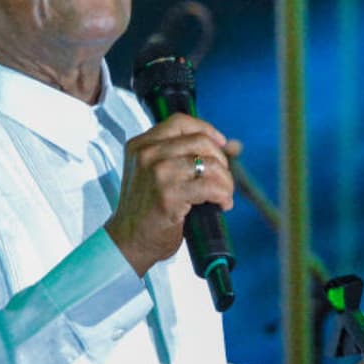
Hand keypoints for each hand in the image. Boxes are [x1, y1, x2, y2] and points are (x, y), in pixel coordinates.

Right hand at [105, 113, 235, 275]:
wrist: (128, 240)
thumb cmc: (147, 209)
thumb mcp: (158, 174)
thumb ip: (188, 156)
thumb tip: (234, 145)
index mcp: (141, 145)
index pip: (180, 122)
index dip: (206, 130)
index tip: (221, 145)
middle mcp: (147, 154)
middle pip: (200, 141)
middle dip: (221, 161)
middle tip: (223, 180)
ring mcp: (157, 173)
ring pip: (210, 164)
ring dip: (226, 181)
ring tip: (224, 196)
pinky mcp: (169, 195)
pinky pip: (210, 187)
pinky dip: (223, 195)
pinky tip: (222, 205)